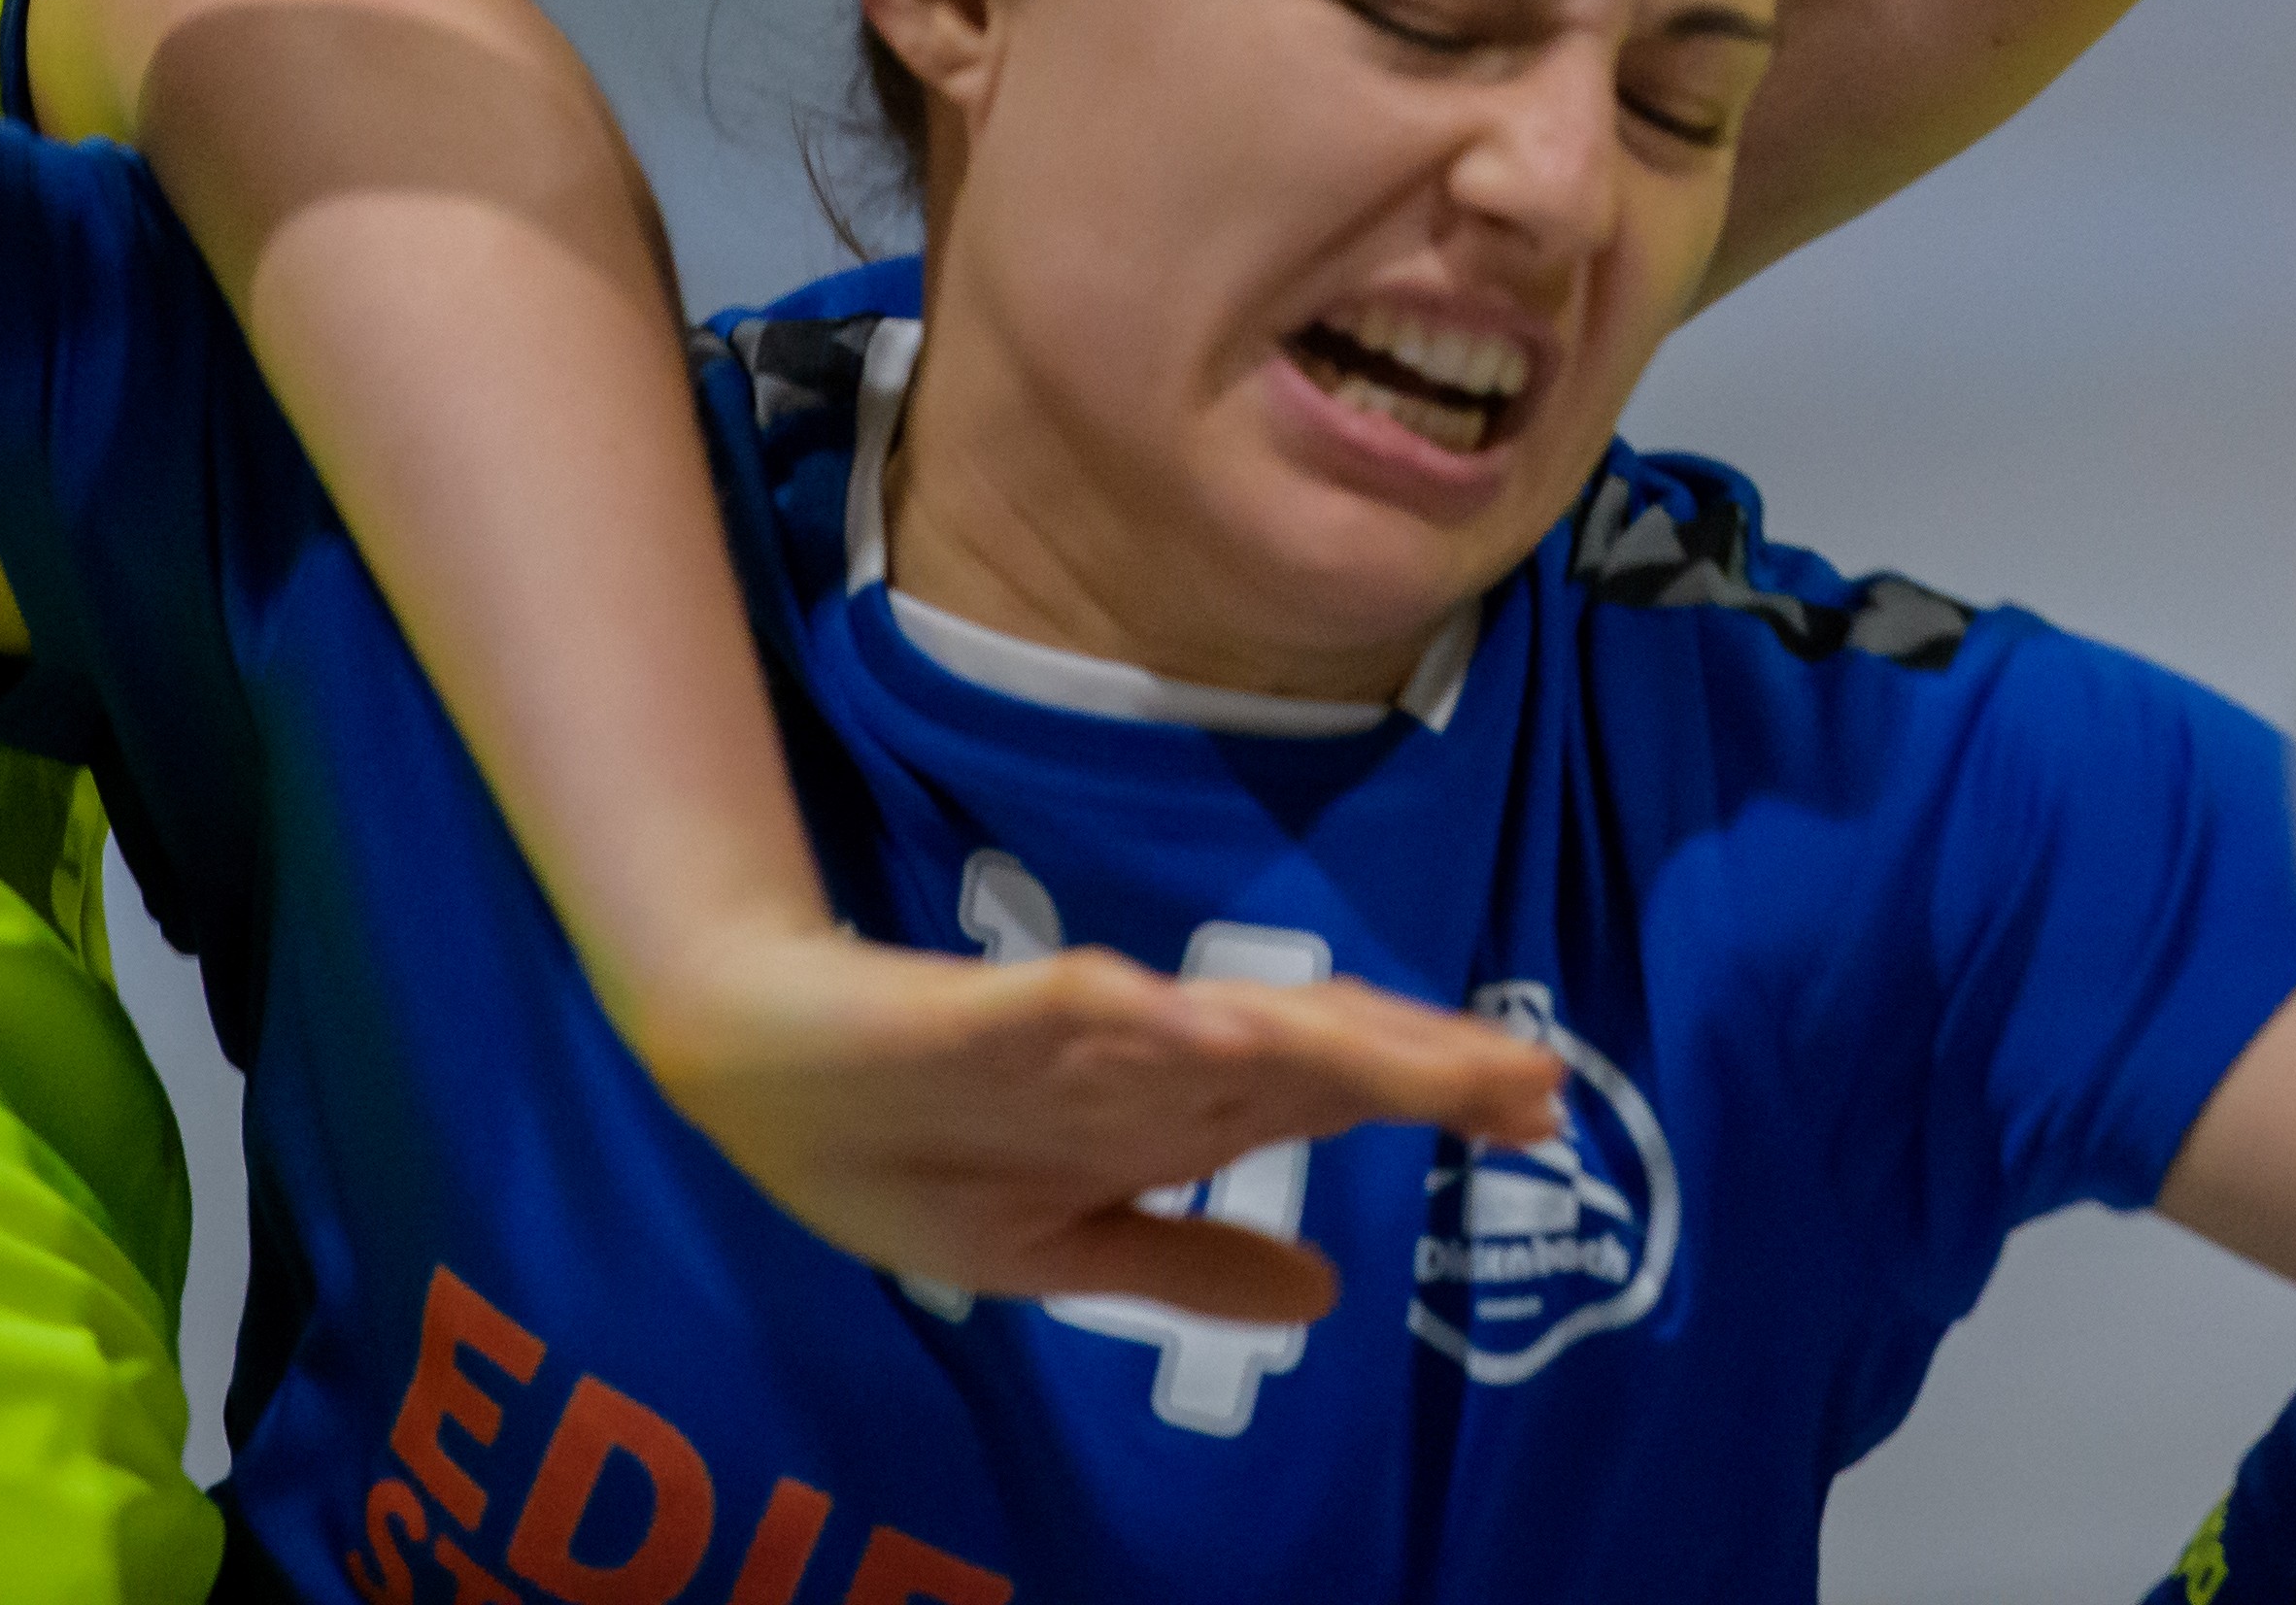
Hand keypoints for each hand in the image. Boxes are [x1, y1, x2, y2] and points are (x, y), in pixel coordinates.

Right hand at [625, 916, 1570, 1321]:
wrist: (752, 1059)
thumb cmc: (908, 1137)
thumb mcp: (1056, 1242)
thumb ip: (1187, 1258)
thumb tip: (1329, 1286)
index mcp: (1166, 1111)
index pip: (1328, 1098)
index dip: (1432, 1096)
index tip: (1544, 1108)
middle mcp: (1145, 1057)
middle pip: (1309, 1056)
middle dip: (1422, 1066)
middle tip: (1538, 1076)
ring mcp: (1069, 1027)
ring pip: (1223, 1030)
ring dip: (1328, 1039)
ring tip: (1429, 1056)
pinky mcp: (980, 1007)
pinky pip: (1074, 1011)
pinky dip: (1144, 1014)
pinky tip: (1215, 1027)